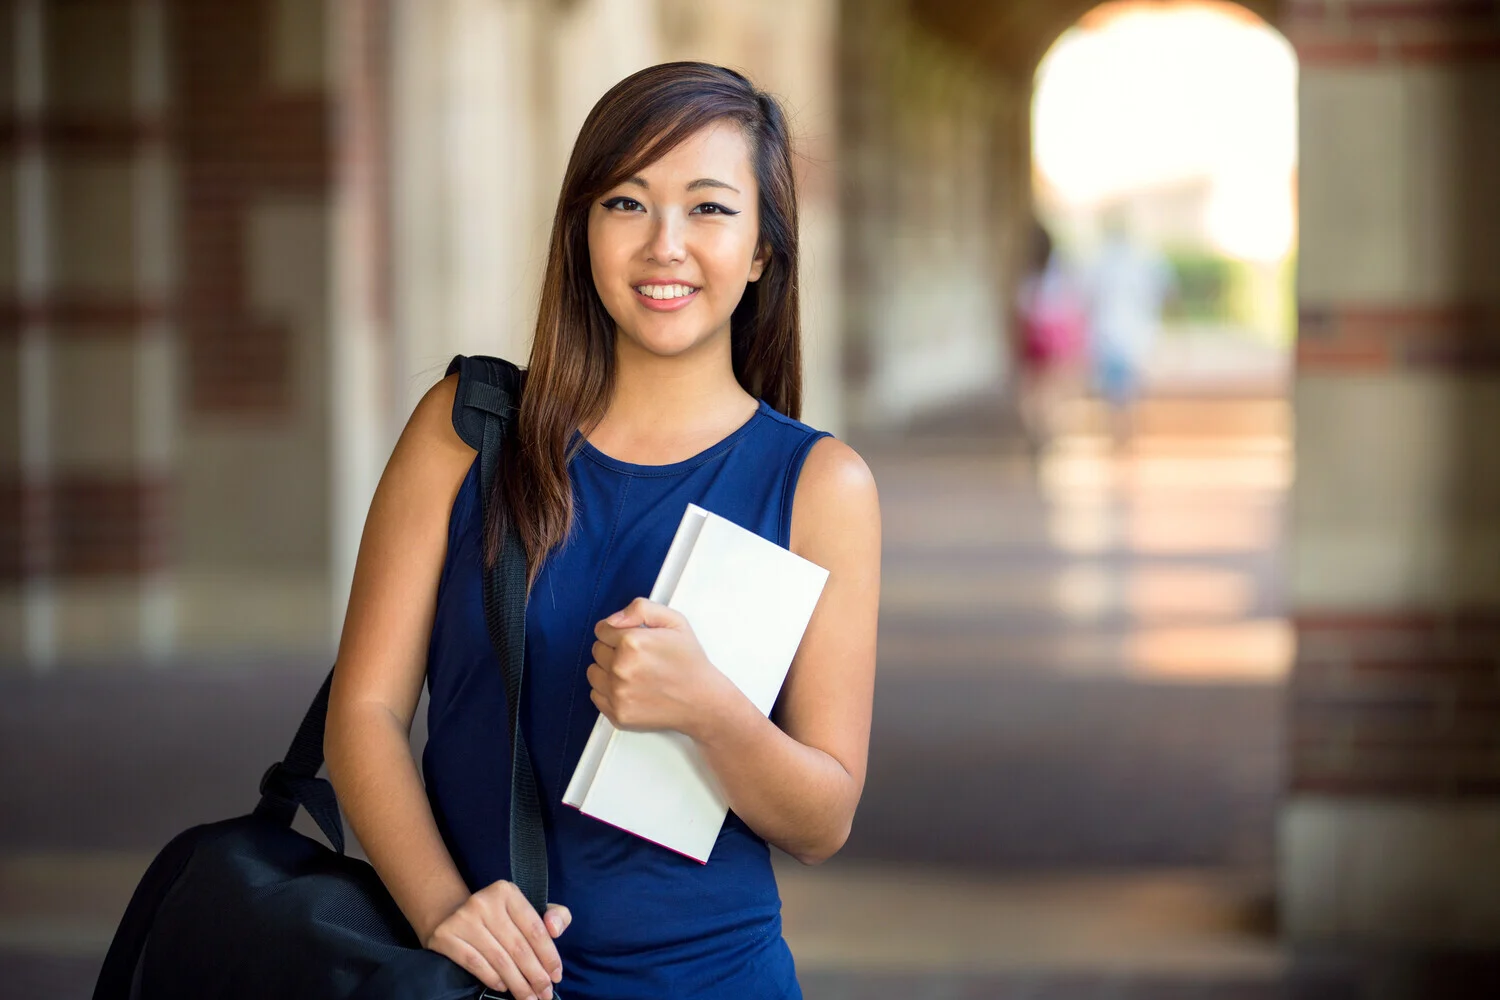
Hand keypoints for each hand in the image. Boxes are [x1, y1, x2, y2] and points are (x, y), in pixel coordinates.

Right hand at [424, 880, 569, 999]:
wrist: (451, 915)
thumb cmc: (498, 916)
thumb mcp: (527, 908)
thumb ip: (555, 915)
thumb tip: (556, 929)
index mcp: (507, 891)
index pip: (534, 928)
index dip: (549, 956)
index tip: (557, 976)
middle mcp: (484, 902)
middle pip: (518, 947)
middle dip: (535, 976)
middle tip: (544, 994)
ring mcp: (463, 919)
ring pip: (499, 959)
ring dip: (518, 984)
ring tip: (529, 998)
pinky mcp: (445, 936)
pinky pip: (476, 964)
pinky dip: (493, 979)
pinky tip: (504, 987)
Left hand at [588, 597, 732, 737]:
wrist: (703, 701)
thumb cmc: (690, 661)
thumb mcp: (675, 621)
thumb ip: (641, 609)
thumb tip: (613, 620)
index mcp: (632, 642)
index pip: (602, 630)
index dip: (617, 632)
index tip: (631, 639)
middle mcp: (621, 668)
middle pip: (597, 651)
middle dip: (612, 650)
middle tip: (637, 657)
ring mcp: (618, 693)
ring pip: (593, 673)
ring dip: (607, 671)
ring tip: (632, 673)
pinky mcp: (618, 714)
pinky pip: (596, 696)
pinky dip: (608, 692)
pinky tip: (630, 689)